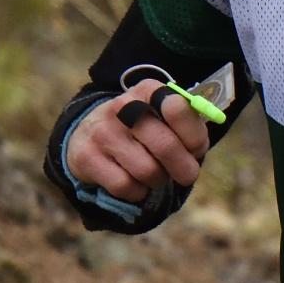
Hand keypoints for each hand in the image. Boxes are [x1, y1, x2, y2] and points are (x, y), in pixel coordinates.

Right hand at [65, 82, 209, 205]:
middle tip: (186, 175)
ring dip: (158, 180)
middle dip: (184, 168)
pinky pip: (125, 186)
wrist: (89, 133)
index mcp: (147, 90)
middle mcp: (122, 107)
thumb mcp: (165, 117)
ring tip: (153, 173)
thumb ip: (188, 126)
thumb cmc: (142, 129)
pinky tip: (133, 182)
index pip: (177, 108)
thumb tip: (197, 147)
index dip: (194, 136)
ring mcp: (102, 132)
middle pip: (166, 145)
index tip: (195, 148)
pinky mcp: (86, 157)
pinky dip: (137, 192)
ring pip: (147, 171)